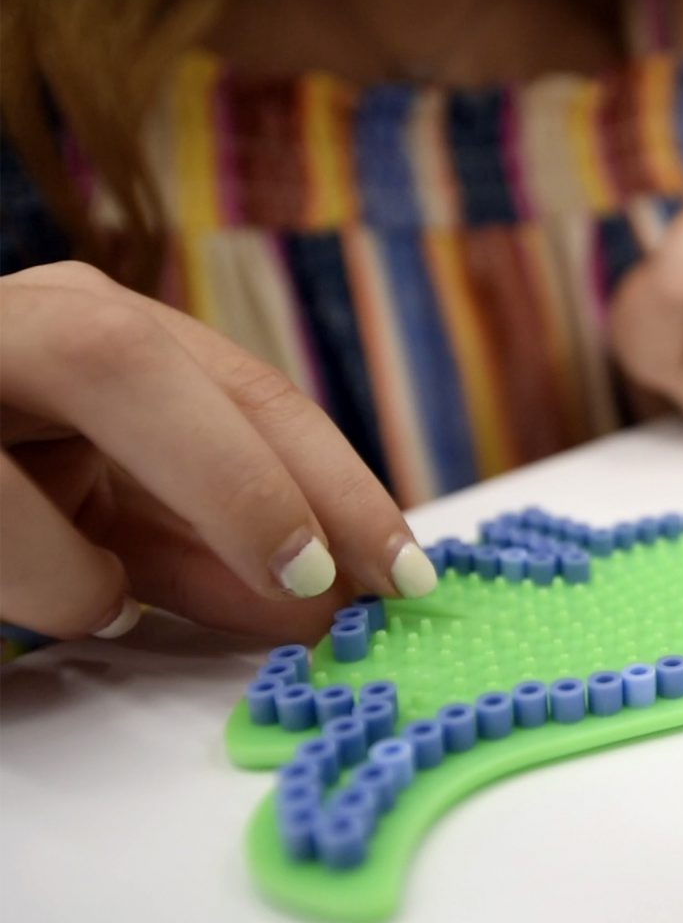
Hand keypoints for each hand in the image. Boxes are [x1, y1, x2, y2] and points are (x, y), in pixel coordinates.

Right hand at [0, 263, 436, 641]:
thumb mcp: (124, 517)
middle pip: (132, 359)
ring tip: (97, 600)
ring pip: (32, 400)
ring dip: (82, 545)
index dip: (338, 483)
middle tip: (316, 586)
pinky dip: (31, 564)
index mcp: (116, 337)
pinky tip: (49, 592)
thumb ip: (207, 545)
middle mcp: (27, 321)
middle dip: (238, 480)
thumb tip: (313, 601)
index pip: (253, 393)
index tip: (405, 575)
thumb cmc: (21, 486)